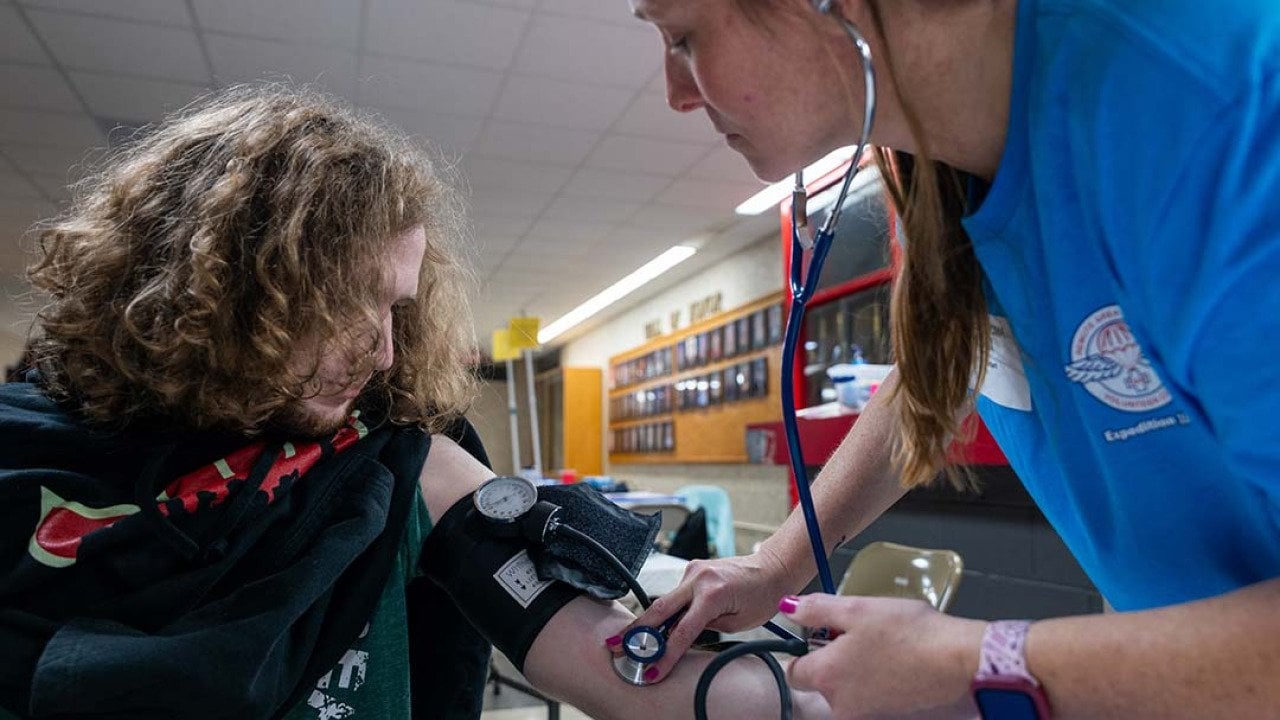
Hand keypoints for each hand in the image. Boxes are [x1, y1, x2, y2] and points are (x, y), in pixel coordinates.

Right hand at [604, 547, 796, 682]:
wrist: (773, 567)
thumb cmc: (763, 596)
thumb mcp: (738, 623)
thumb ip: (706, 628)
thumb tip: (680, 635)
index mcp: (713, 593)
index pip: (682, 631)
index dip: (665, 654)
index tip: (652, 671)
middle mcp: (698, 577)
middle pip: (659, 609)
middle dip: (636, 631)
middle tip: (615, 647)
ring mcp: (693, 570)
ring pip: (665, 601)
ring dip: (651, 623)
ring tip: (632, 643)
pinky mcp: (692, 568)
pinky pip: (675, 594)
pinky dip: (668, 610)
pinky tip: (661, 624)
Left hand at [782, 594, 985, 719]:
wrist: (960, 664)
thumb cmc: (911, 634)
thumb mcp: (858, 609)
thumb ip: (817, 609)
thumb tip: (788, 607)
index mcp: (827, 677)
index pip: (794, 670)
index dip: (805, 649)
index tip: (824, 634)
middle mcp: (841, 706)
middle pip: (822, 683)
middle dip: (834, 661)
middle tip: (862, 635)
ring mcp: (867, 716)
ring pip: (849, 692)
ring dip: (859, 672)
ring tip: (886, 647)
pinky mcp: (891, 718)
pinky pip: (873, 699)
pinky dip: (881, 683)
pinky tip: (900, 664)